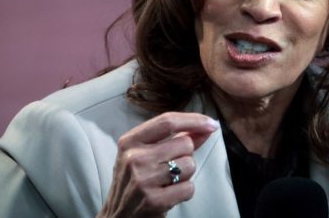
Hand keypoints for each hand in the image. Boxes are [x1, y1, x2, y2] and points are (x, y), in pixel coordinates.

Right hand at [98, 112, 219, 217]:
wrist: (118, 216)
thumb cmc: (135, 181)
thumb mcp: (146, 154)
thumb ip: (176, 138)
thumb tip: (207, 126)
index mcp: (130, 141)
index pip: (167, 121)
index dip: (194, 120)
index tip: (211, 123)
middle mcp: (134, 157)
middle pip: (184, 143)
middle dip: (186, 155)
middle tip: (170, 167)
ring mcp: (143, 179)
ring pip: (189, 165)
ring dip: (186, 174)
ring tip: (168, 181)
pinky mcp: (153, 200)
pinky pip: (189, 187)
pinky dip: (185, 191)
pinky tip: (170, 194)